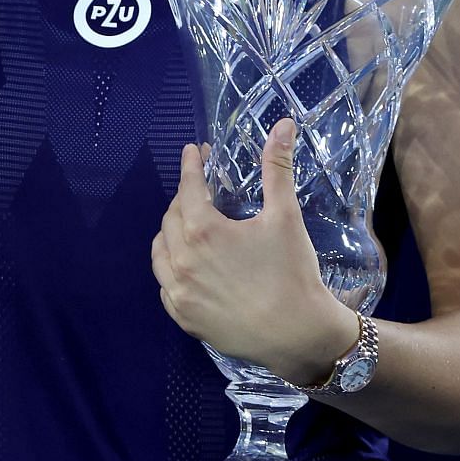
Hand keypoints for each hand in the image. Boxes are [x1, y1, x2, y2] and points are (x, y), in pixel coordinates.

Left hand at [149, 118, 353, 382]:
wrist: (299, 335)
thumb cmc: (293, 272)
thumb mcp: (285, 217)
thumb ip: (277, 169)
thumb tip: (282, 125)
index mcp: (202, 230)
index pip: (187, 188)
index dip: (190, 166)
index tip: (193, 152)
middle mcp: (180, 259)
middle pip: (171, 218)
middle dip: (184, 198)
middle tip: (200, 190)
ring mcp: (177, 291)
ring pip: (161, 251)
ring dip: (171, 233)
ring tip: (188, 225)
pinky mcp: (182, 317)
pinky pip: (165, 285)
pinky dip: (172, 268)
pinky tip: (187, 266)